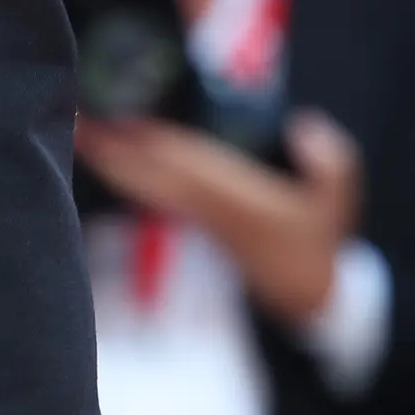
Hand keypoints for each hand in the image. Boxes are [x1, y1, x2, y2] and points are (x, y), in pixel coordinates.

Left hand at [73, 110, 364, 331]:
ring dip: (112, 160)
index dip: (152, 142)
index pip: (185, 164)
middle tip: (76, 120)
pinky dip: (128, 174)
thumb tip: (305, 123)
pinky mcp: (193, 222)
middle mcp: (206, 206)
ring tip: (79, 132)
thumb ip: (331, 162)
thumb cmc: (318, 241)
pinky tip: (108, 159)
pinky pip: (151, 193)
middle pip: (151, 172)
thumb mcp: (338, 202)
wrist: (304, 294)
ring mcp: (195, 216)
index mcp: (234, 198)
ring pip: (145, 184)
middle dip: (114, 148)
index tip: (119, 119)